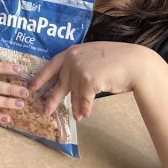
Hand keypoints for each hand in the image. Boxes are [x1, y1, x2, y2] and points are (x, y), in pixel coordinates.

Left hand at [32, 41, 153, 120]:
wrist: (135, 63)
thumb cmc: (116, 61)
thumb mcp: (92, 58)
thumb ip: (78, 67)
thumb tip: (69, 88)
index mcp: (71, 51)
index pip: (51, 65)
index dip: (41, 77)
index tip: (32, 86)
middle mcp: (72, 58)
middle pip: (59, 82)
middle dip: (52, 98)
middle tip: (44, 111)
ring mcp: (79, 68)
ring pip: (74, 93)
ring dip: (76, 107)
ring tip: (77, 117)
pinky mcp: (88, 80)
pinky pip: (84, 99)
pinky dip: (86, 108)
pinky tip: (86, 115)